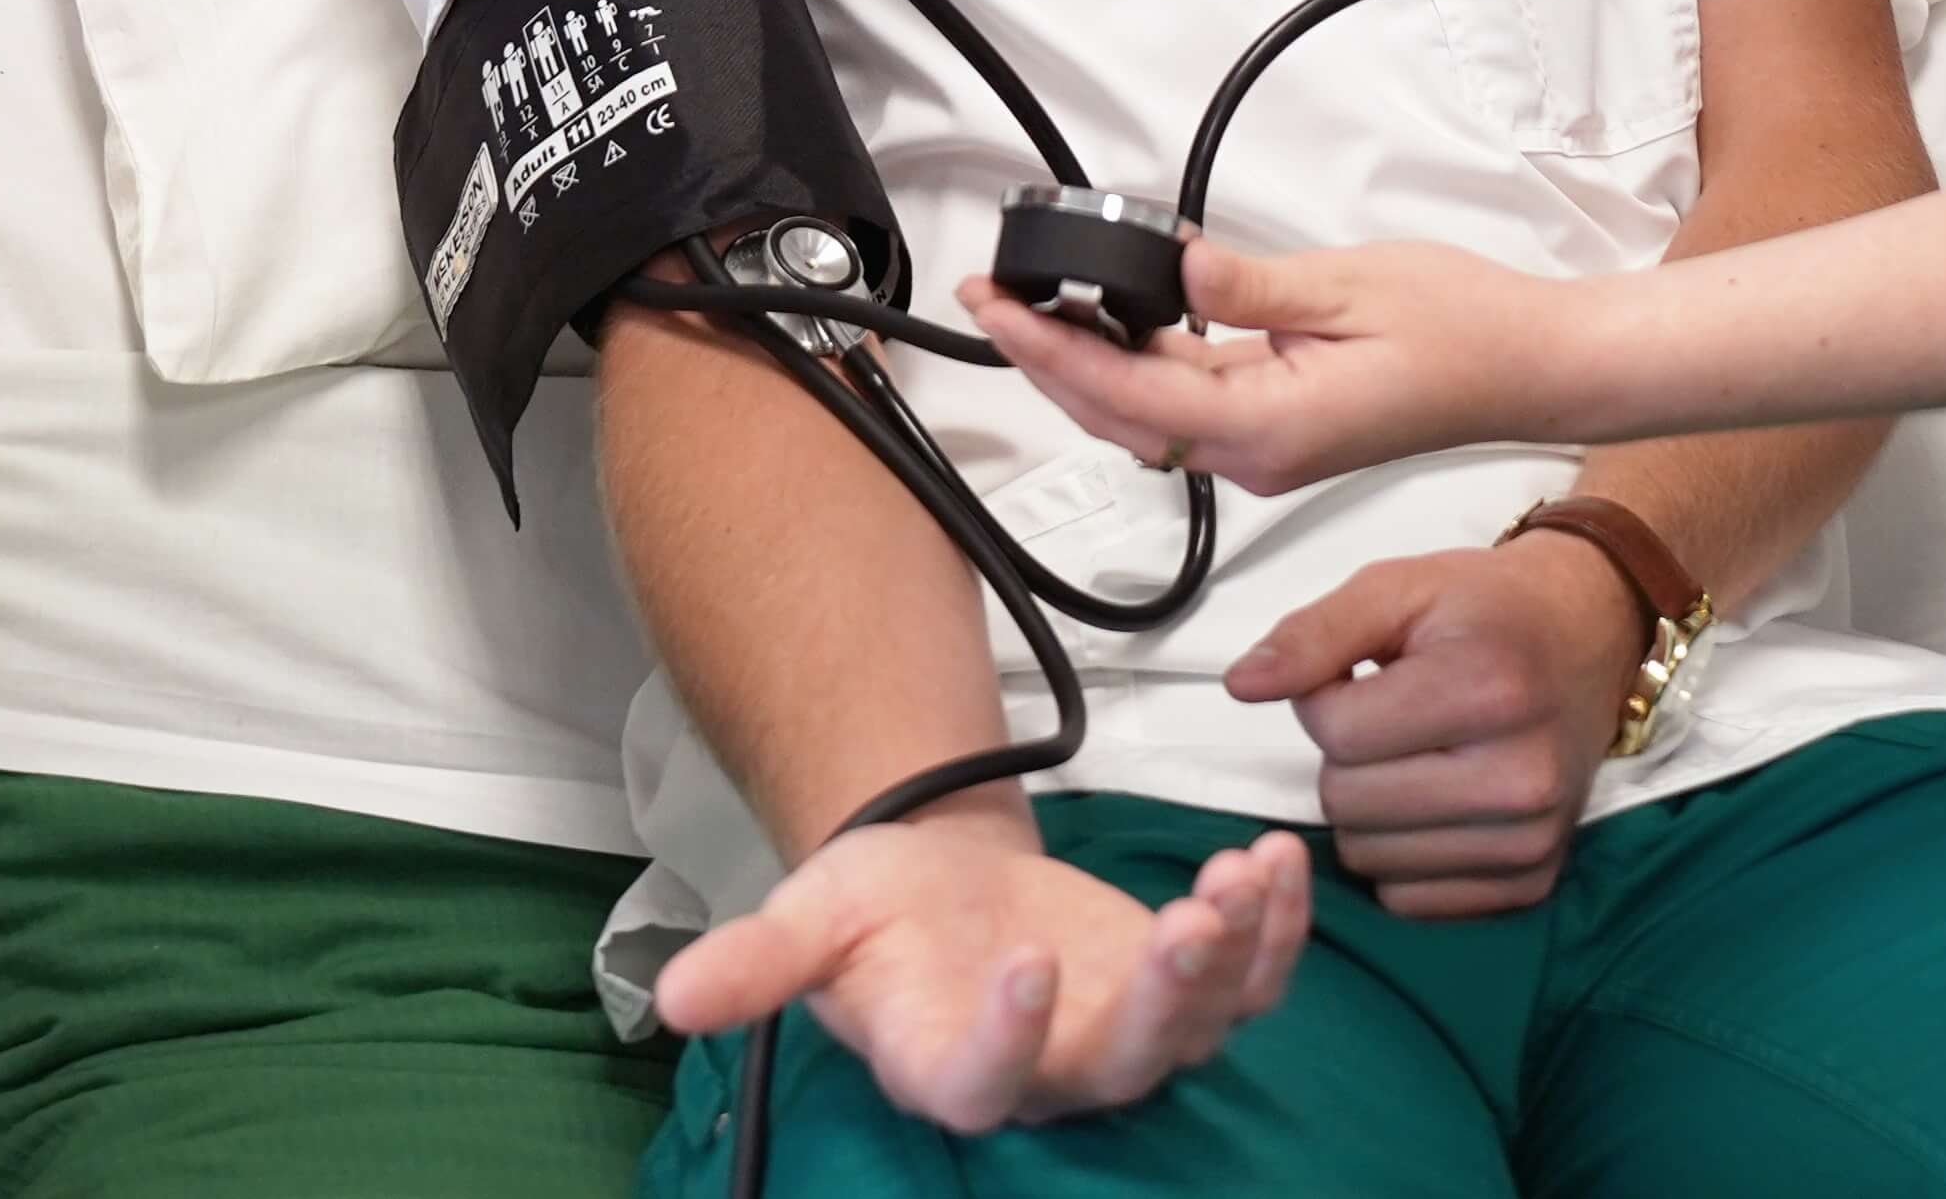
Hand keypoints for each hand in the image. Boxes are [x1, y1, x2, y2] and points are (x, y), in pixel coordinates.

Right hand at [650, 809, 1313, 1133]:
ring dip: (1234, 956)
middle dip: (1165, 1000)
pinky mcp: (1179, 986)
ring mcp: (1125, 1033)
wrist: (943, 885)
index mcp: (947, 1062)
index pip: (982, 1084)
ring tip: (1240, 874)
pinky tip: (1278, 860)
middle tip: (1186, 921)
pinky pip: (1247, 980)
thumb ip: (755, 963)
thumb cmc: (875, 912)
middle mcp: (1048, 1070)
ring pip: (1199, 1027)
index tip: (1025, 964)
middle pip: (1120, 1065)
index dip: (1009, 1040)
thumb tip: (667, 996)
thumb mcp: (809, 919)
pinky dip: (1273, 929)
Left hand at [963, 237, 1577, 497]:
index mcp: (1270, 427)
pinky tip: (1110, 324)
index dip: (1051, 353)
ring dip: (1083, 366)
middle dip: (1045, 361)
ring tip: (1030, 308)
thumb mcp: (1348, 287)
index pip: (1130, 394)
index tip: (1000, 309)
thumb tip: (1172, 274)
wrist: (1530, 366)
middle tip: (990, 300)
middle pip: (1121, 417)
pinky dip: (1135, 368)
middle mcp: (1258, 455)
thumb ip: (1248, 289)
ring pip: (1147, 416)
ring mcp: (1267, 449)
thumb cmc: (1464, 329)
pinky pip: (1186, 405)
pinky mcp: (1280, 430)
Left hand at [1227, 539, 1635, 916]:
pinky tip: (1435, 802)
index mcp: (1486, 690)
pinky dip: (1402, 858)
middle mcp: (1519, 776)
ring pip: (1370, 860)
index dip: (1324, 697)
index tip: (1362, 674)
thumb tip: (1242, 684)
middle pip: (1347, 803)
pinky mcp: (1534, 881)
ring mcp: (1531, 838)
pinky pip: (1411, 901)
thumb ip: (1314, 633)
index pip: (1336, 733)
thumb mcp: (1397, 587)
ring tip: (1416, 754)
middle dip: (1346, 757)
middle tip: (1392, 715)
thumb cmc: (1483, 608)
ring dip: (1370, 810)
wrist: (1588, 635)